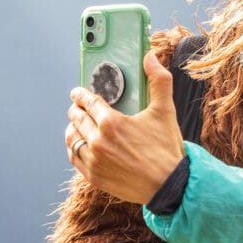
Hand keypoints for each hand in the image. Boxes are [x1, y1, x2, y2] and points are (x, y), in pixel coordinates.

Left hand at [66, 51, 185, 203]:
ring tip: (77, 124)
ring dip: (73, 128)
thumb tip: (150, 57)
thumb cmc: (167, 148)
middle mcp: (98, 141)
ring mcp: (94, 160)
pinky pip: (75, 157)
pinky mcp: (94, 176)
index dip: (81, 94)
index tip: (78, 92)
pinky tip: (80, 144)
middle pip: (77, 118)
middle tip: (78, 107)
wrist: (170, 186)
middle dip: (76, 109)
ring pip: (72, 137)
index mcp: (111, 122)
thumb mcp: (165, 111)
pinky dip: (75, 148)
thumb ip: (158, 81)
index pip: (88, 102)